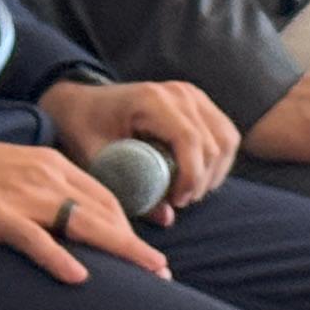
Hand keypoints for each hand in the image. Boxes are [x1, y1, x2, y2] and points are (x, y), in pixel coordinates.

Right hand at [0, 127, 165, 284]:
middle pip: (104, 211)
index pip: (103, 196)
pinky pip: (35, 239)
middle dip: (137, 242)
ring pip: (83, 223)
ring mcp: (20, 196)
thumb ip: (41, 193)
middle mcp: (43, 177)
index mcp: (49, 165)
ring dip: (121, 250)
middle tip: (162, 271)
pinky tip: (80, 276)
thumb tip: (66, 221)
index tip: (147, 252)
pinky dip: (60, 258)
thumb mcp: (10, 173)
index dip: (130, 226)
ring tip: (148, 274)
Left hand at [36, 75, 238, 212]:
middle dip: (202, 180)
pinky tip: (197, 178)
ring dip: (214, 172)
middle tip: (178, 202)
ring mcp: (193, 94)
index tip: (176, 202)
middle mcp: (179, 92)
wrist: (82, 102)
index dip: (191, 177)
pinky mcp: (200, 102)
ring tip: (187, 192)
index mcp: (152, 100)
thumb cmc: (84, 128)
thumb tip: (167, 218)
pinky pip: (226, 134)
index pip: (190, 140)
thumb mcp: (97, 159)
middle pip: (214, 143)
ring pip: (227, 139)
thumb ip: (129, 188)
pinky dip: (219, 161)